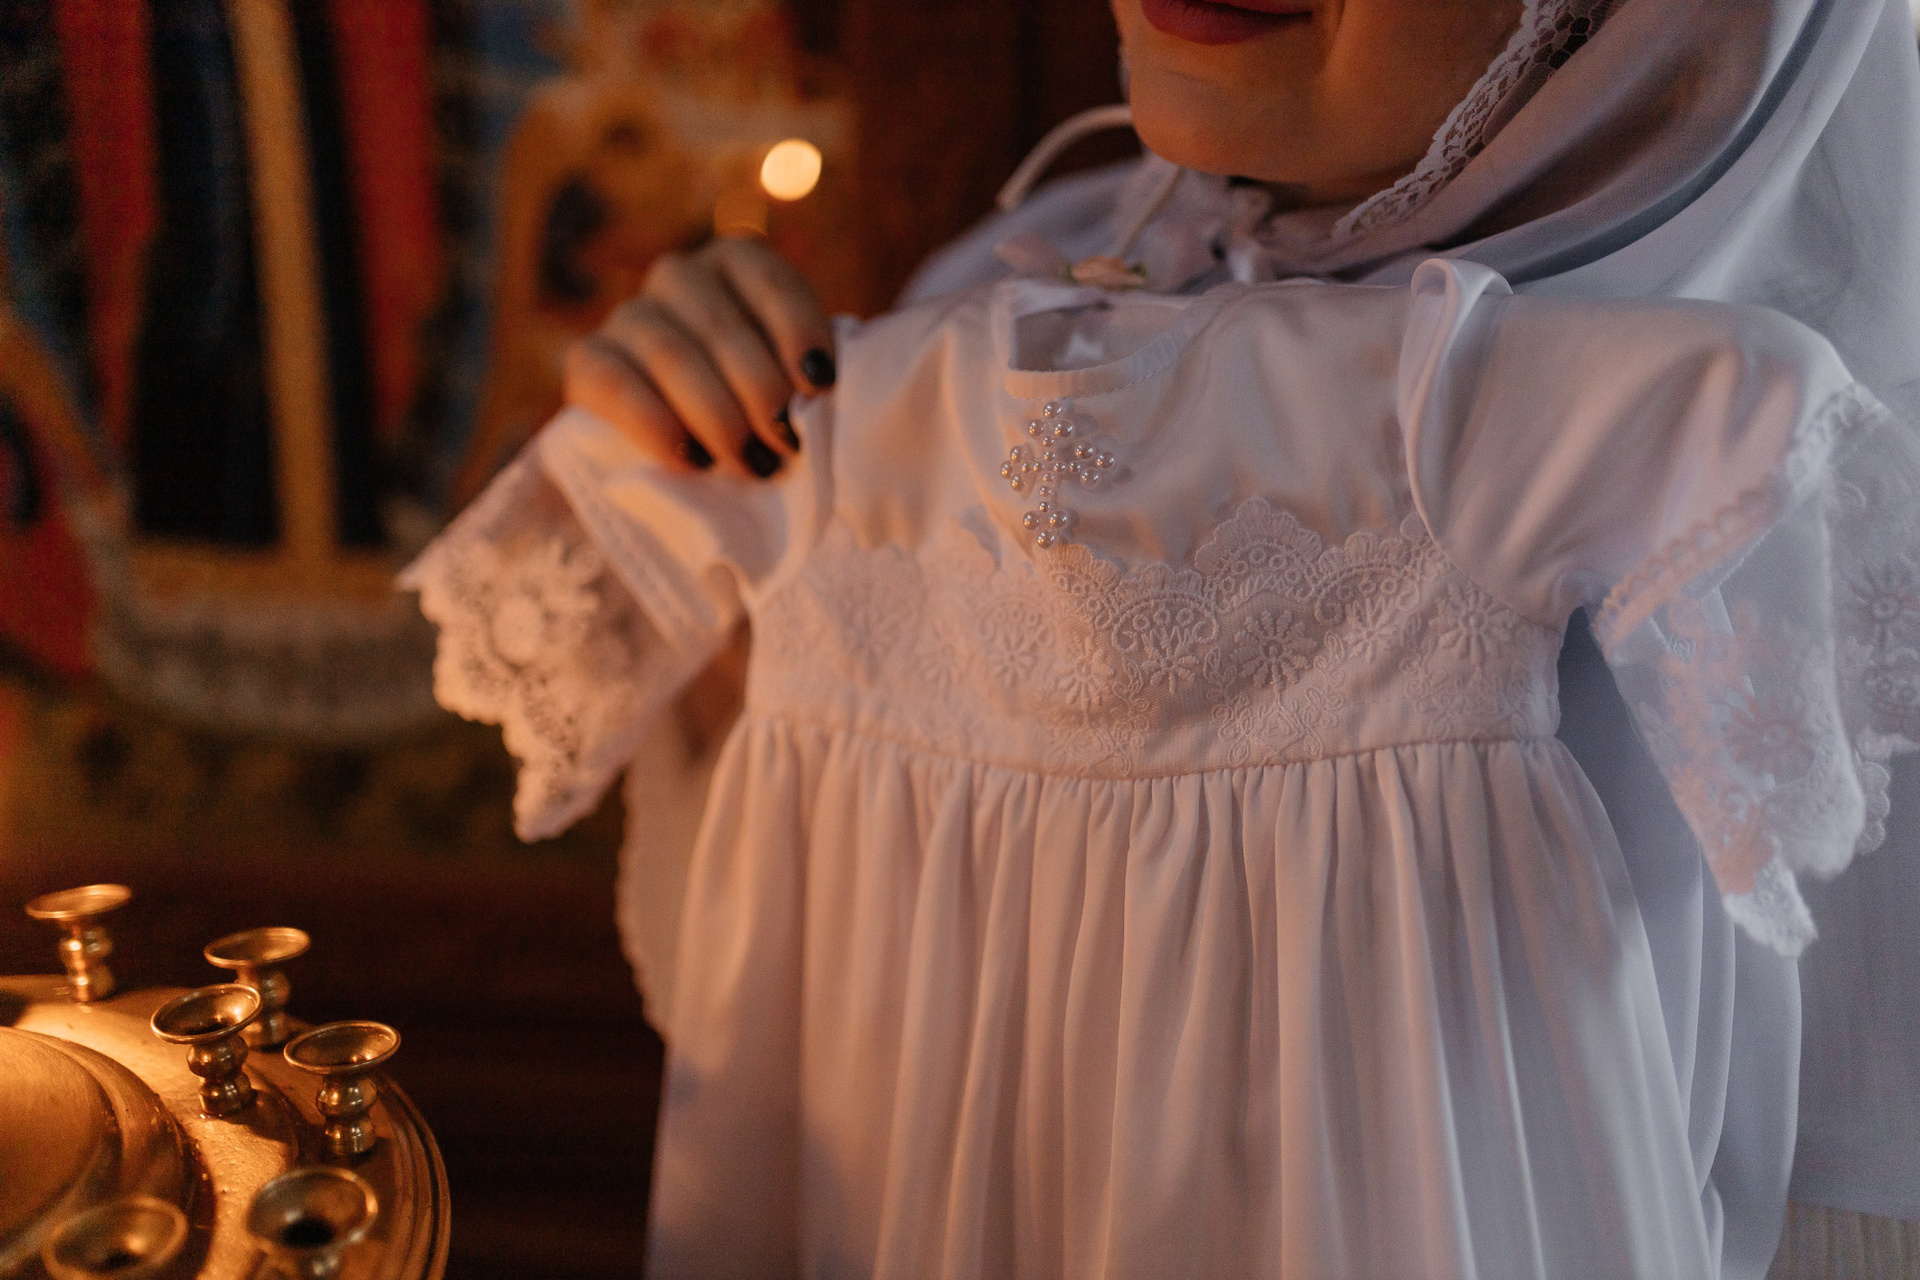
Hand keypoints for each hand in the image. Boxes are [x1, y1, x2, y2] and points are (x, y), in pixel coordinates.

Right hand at [564, 236, 834, 478]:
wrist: (688, 456)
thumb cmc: (760, 415)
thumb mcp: (793, 386)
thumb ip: (806, 379)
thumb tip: (824, 394)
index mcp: (735, 266)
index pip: (767, 278)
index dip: (797, 329)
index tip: (821, 384)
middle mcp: (678, 278)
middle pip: (720, 325)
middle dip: (760, 390)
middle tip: (786, 444)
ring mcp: (628, 316)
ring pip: (670, 353)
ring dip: (718, 416)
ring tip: (753, 464)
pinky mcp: (588, 361)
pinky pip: (615, 383)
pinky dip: (657, 424)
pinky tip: (694, 460)